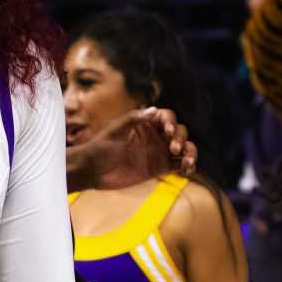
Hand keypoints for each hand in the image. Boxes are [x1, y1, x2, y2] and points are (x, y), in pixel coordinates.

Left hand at [67, 106, 194, 190]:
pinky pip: (179, 165)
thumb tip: (154, 110)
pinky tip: (187, 170)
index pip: (166, 117)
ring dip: (189, 153)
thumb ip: (133, 120)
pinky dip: (187, 167)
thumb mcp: (114, 131)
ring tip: (187, 162)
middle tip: (172, 149)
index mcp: (145, 123)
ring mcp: (159, 152)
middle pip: (179, 132)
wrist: (92, 171)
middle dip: (180, 138)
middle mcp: (156, 136)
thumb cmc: (100, 147)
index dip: (171, 121)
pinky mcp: (160, 168)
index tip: (168, 130)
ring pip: (184, 148)